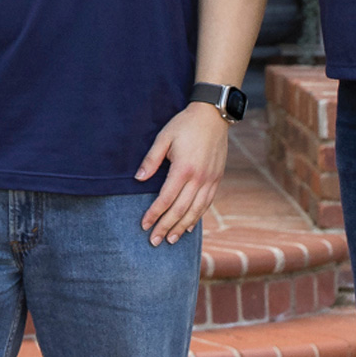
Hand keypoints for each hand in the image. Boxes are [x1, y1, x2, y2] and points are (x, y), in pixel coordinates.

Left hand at [135, 105, 230, 245]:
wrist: (213, 115)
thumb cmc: (185, 124)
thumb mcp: (163, 137)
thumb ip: (151, 160)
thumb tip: (138, 179)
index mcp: (183, 168)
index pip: (166, 198)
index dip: (154, 214)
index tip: (144, 225)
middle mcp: (199, 178)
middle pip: (180, 210)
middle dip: (166, 227)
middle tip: (154, 241)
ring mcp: (210, 179)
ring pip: (195, 210)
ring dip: (182, 227)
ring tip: (171, 239)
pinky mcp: (217, 178)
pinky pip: (207, 203)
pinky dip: (197, 217)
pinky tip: (190, 226)